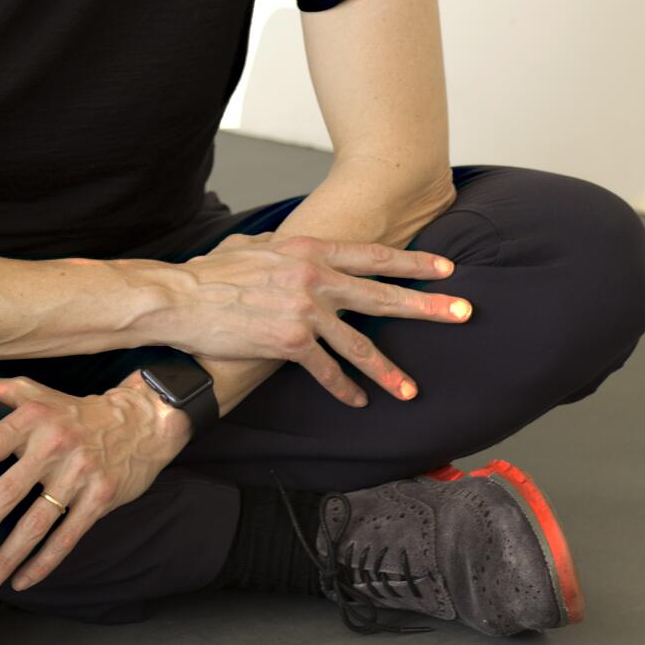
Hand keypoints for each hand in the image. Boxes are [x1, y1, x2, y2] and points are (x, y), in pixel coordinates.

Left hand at [0, 371, 190, 594]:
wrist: (140, 421)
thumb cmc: (70, 411)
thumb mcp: (33, 392)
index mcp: (32, 418)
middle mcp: (55, 444)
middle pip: (7, 491)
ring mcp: (80, 473)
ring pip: (36, 524)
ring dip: (6, 557)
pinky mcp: (101, 498)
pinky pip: (67, 537)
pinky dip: (43, 563)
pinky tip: (21, 582)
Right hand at [180, 231, 471, 406]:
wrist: (181, 297)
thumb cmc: (211, 272)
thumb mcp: (253, 245)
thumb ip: (284, 247)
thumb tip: (296, 244)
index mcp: (309, 250)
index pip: (373, 255)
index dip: (412, 262)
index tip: (445, 268)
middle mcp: (313, 277)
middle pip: (382, 294)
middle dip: (427, 305)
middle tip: (463, 313)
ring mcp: (304, 309)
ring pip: (359, 343)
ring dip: (387, 370)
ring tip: (411, 389)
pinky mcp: (289, 341)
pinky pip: (326, 369)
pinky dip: (343, 387)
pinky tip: (357, 400)